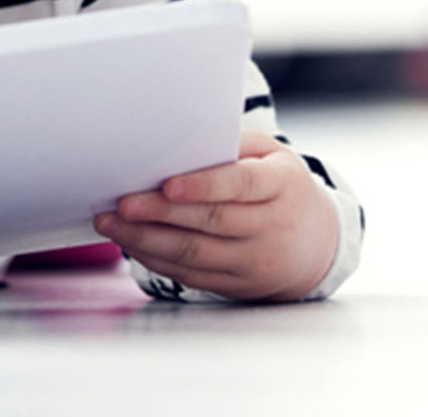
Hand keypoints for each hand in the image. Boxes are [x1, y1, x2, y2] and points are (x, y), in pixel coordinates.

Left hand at [92, 130, 338, 301]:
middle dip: (160, 213)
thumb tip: (177, 142)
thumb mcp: (270, 156)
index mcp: (283, 186)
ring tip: (111, 224)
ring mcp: (255, 261)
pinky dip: (156, 259)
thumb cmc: (280, 187)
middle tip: (121, 203)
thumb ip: (230, 146)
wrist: (317, 245)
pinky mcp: (237, 284)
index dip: (204, 185)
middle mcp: (272, 227)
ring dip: (146, 239)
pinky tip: (130, 243)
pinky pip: (190, 274)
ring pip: (195, 253)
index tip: (167, 185)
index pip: (242, 185)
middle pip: (211, 221)